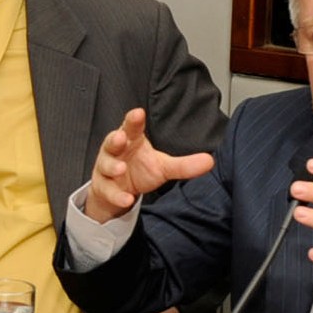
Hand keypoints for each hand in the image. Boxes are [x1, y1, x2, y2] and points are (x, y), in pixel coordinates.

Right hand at [81, 108, 213, 221]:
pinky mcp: (103, 187)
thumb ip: (184, 164)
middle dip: (114, 139)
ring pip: (105, 165)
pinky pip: (108, 190)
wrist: (119, 192)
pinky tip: (127, 199)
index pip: (132, 127)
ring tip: (121, 169)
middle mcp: (116, 152)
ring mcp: (106, 169)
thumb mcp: (163, 167)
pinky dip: (117, 195)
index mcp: (131, 140)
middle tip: (120, 137)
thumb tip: (210, 161)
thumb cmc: (140, 170)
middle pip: (112, 141)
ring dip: (112, 166)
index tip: (138, 113)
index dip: (133, 120)